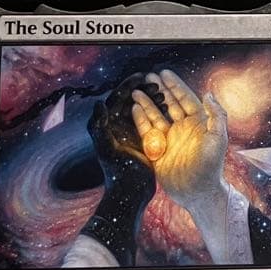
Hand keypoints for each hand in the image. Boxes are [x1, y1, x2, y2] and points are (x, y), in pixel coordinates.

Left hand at [87, 72, 164, 207]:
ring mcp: (133, 133)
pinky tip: (172, 108)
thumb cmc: (118, 173)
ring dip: (154, 99)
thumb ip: (99, 126)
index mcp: (108, 125)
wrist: (131, 194)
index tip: (143, 76)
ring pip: (144, 109)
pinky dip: (161, 112)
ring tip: (166, 93)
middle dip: (144, 89)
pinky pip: (154, 120)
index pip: (117, 98)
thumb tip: (99, 103)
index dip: (129, 85)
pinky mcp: (145, 140)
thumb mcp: (108, 149)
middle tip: (158, 83)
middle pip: (132, 100)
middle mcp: (119, 126)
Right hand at [130, 69, 227, 210]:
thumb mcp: (218, 138)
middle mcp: (183, 128)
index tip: (164, 73)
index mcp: (199, 122)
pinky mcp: (158, 150)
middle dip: (159, 89)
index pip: (185, 98)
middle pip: (169, 103)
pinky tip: (135, 109)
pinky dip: (141, 120)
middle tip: (147, 77)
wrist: (198, 192)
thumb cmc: (211, 166)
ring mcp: (170, 138)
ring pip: (156, 115)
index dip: (175, 85)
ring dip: (147, 103)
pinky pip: (147, 132)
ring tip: (136, 91)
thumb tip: (208, 94)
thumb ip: (216, 115)